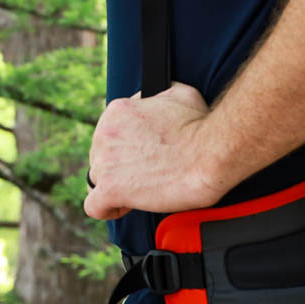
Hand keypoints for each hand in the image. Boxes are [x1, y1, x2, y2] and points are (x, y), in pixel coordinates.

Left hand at [83, 82, 228, 220]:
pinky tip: (124, 206)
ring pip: (97, 178)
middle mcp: (105, 134)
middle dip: (121, 165)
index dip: (127, 145)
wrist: (210, 155)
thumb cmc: (200, 127)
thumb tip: (157, 99)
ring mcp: (106, 162)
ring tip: (139, 190)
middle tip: (147, 171)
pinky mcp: (111, 189)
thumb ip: (159, 95)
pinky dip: (108, 209)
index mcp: (118, 111)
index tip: (143, 153)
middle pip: (101, 155)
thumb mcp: (180, 94)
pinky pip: (94, 206)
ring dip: (115, 185)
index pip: (110, 131)